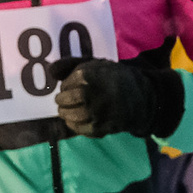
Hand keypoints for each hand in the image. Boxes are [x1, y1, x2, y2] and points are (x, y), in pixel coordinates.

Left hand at [53, 59, 184, 140]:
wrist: (142, 97)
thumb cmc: (115, 78)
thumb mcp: (95, 63)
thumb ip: (70, 64)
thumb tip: (50, 70)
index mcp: (86, 75)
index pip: (64, 85)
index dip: (68, 85)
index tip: (75, 85)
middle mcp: (88, 94)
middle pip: (63, 101)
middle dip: (64, 100)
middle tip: (69, 99)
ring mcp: (93, 112)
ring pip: (68, 116)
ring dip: (67, 113)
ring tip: (72, 110)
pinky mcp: (99, 127)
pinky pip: (78, 128)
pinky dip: (75, 125)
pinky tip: (80, 119)